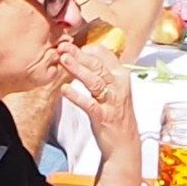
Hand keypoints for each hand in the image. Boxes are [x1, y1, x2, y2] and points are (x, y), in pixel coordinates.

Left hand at [61, 41, 137, 157]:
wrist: (124, 143)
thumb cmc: (114, 113)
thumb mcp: (112, 89)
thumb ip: (101, 73)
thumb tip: (83, 55)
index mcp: (121, 76)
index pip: (105, 55)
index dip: (87, 48)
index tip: (71, 43)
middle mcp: (119, 86)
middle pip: (98, 66)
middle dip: (80, 54)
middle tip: (62, 45)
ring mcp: (112, 101)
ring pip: (95, 81)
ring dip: (78, 69)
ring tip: (64, 59)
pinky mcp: (104, 117)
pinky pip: (89, 104)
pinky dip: (76, 96)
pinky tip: (64, 90)